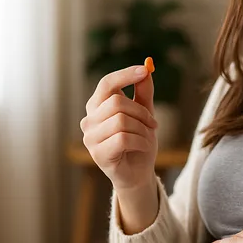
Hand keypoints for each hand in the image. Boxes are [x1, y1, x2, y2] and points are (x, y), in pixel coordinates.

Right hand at [80, 65, 157, 189]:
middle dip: (141, 112)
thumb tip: (146, 69)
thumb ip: (143, 92)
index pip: (106, 83)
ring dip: (143, 129)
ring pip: (121, 121)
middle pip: (116, 102)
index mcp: (97, 106)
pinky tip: (143, 147)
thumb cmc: (138, 141)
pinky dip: (141, 142)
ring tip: (147, 138)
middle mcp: (89, 120)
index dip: (125, 75)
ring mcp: (91, 138)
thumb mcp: (144, 114)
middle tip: (153, 123)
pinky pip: (123, 139)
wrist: (139, 173)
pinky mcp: (98, 154)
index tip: (144, 70)